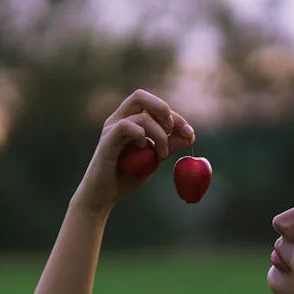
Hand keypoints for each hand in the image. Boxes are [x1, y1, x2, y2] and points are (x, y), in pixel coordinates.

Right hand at [71, 89, 194, 212]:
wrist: (103, 197)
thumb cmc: (126, 178)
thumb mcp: (153, 161)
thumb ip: (169, 147)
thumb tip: (189, 137)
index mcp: (130, 121)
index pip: (154, 107)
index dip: (175, 117)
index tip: (190, 134)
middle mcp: (118, 120)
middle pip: (140, 96)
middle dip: (163, 109)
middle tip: (173, 129)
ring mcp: (111, 129)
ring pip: (140, 115)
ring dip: (159, 134)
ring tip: (162, 154)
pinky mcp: (106, 141)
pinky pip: (125, 126)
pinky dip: (140, 134)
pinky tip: (144, 148)